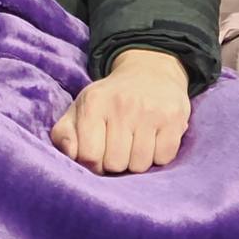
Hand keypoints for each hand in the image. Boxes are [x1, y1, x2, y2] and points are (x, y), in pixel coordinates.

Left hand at [50, 47, 191, 174]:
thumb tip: (70, 154)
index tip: (98, 156)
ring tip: (135, 145)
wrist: (149, 73)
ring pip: (140, 165)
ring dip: (137, 163)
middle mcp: (122, 105)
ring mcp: (150, 111)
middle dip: (115, 163)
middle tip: (118, 149)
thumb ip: (64, 133)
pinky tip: (153, 141)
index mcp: (93, 103)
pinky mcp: (174, 118)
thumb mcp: (80, 109)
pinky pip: (163, 158)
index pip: (88, 156)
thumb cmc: (109, 100)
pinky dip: (158, 157)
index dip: (92, 164)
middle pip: (115, 164)